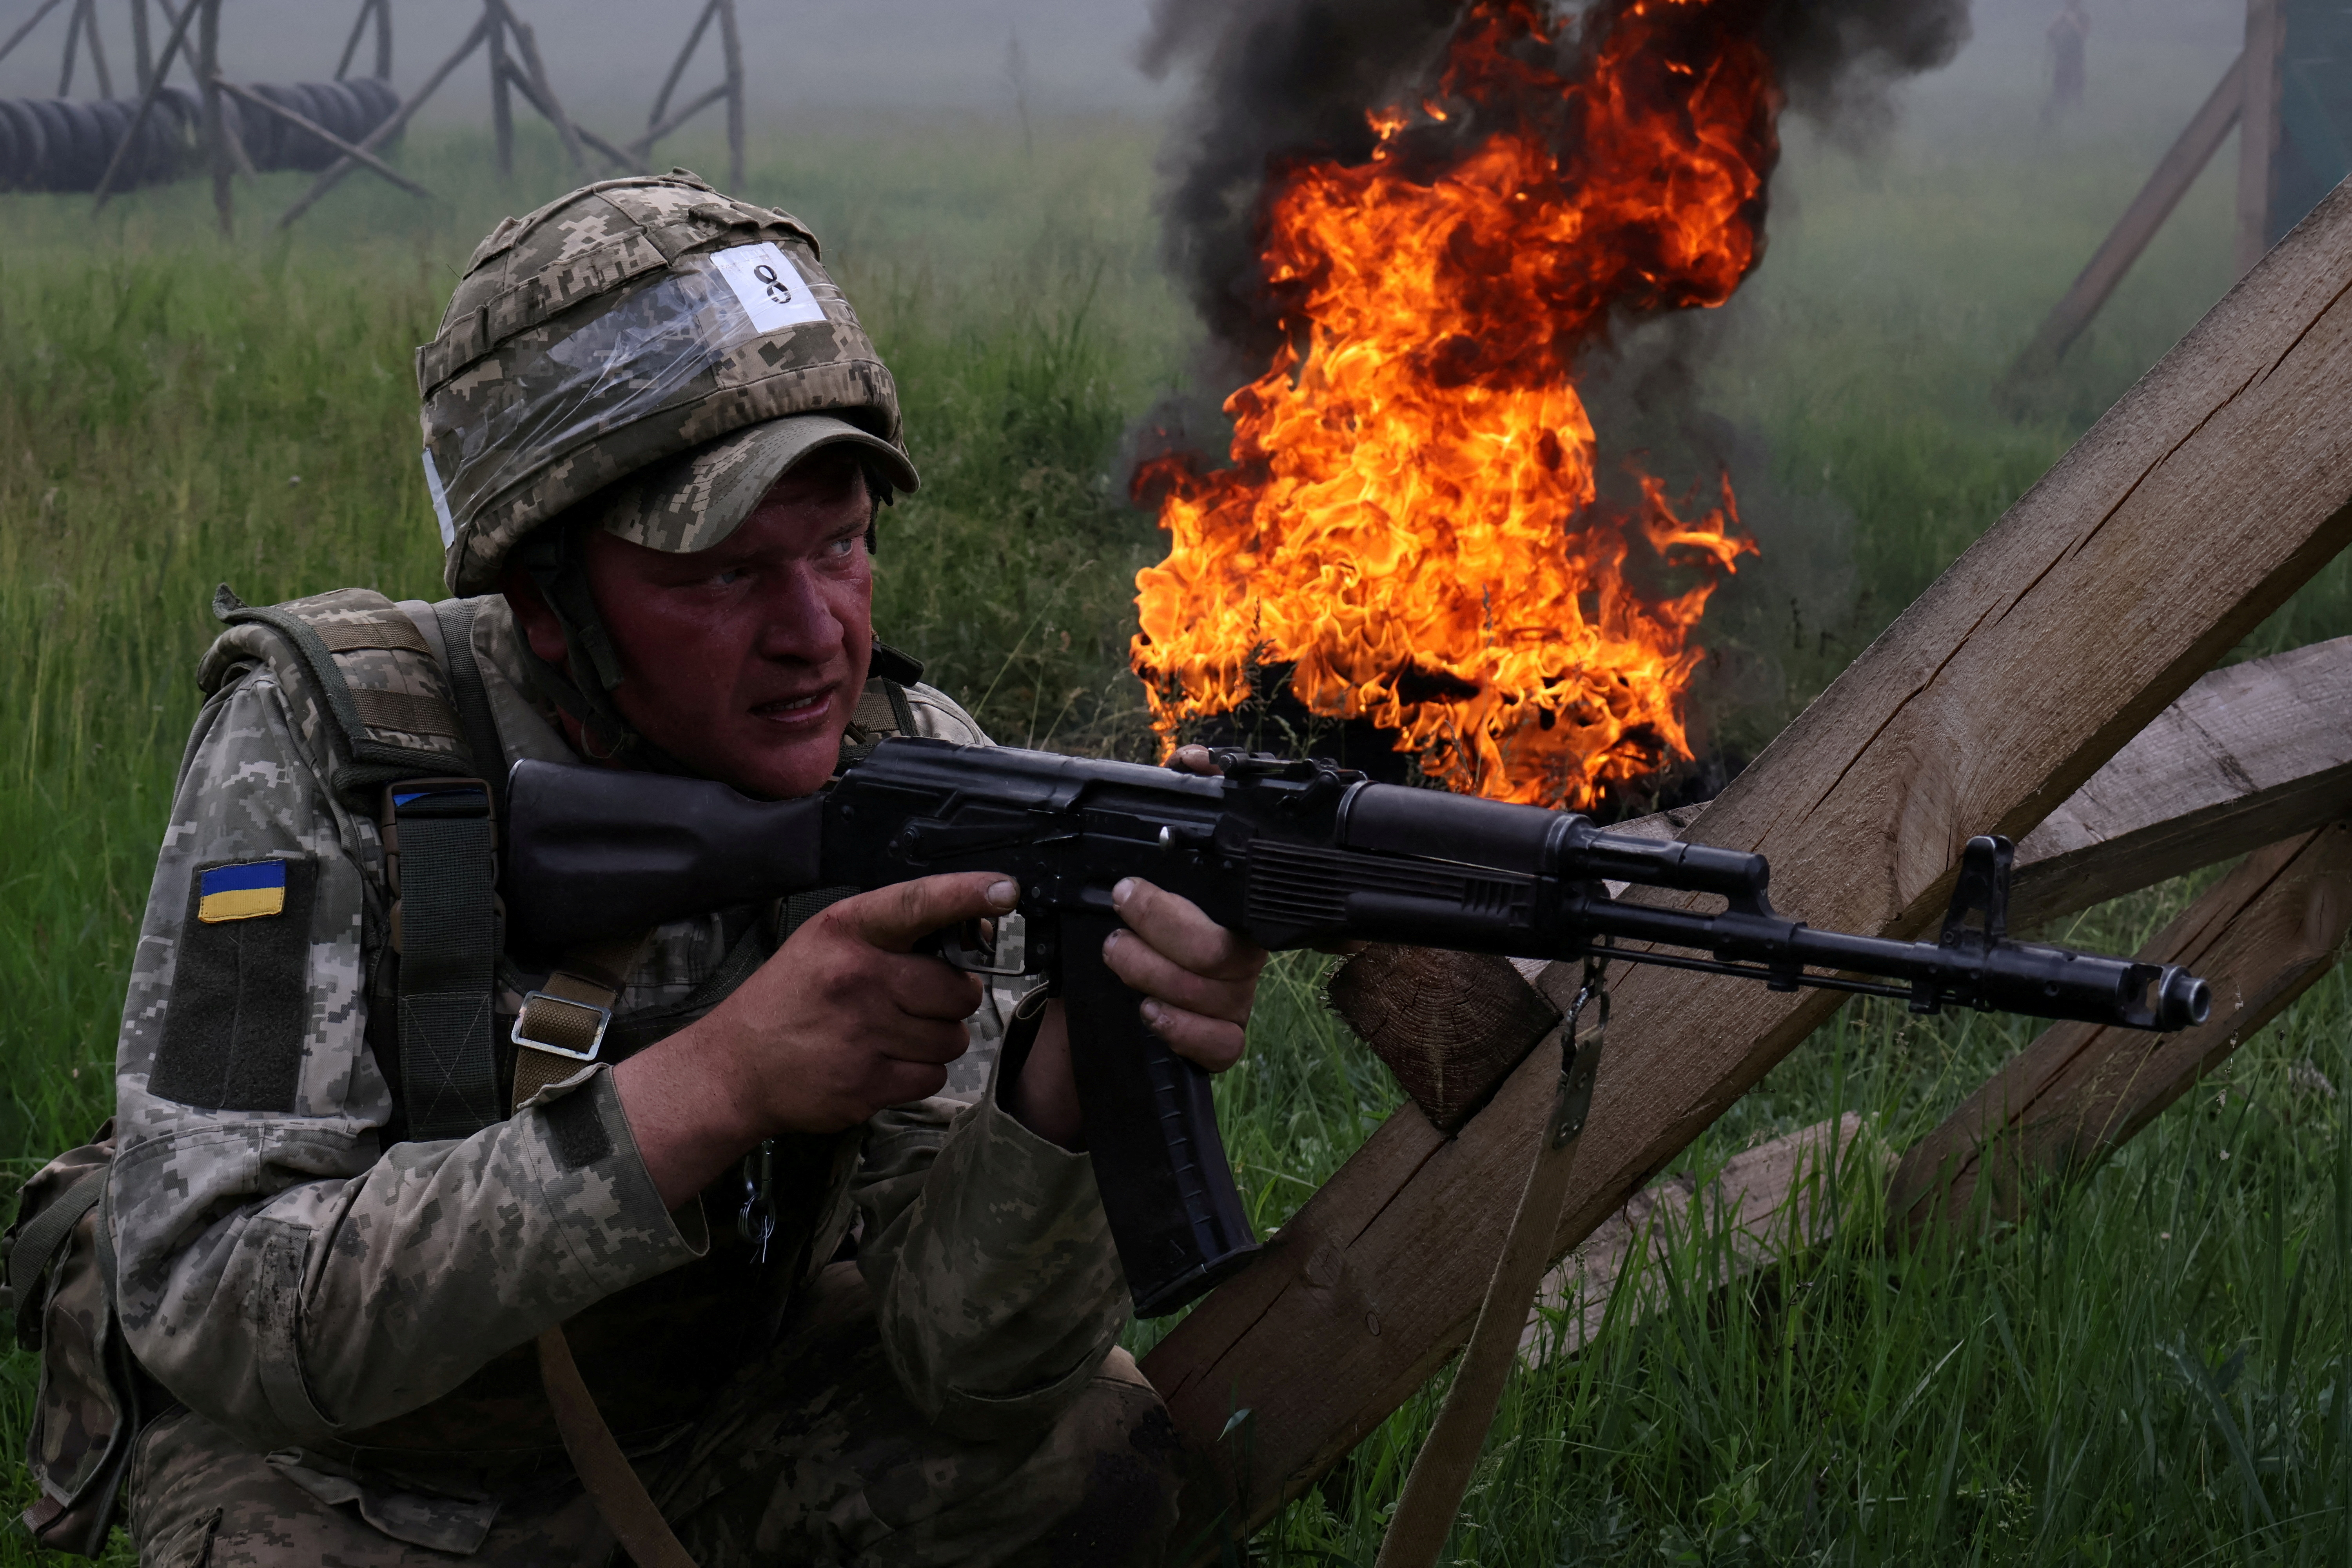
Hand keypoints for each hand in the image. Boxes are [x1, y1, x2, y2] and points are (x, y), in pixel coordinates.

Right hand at [614, 872, 1010, 1207]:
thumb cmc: (790, 999)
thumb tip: (975, 928)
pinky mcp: (867, 1082)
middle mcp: (858, 978)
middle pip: (956, 989)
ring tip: (892, 1033)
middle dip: (950, 999)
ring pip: (952, 1038)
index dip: (965, 894)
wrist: (734, 1068)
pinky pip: (933, 1077)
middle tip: (918, 1002)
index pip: (917, 903)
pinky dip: (918, 1074)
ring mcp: (863, 1033)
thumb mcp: (828, 944)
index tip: (1003, 890)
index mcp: (847, 932)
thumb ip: (894, 934)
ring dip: (935, 1040)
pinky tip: (883, 1062)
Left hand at [1125, 745, 1267, 1069]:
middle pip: (1228, 951)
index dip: (1195, 895)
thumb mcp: (1133, 867)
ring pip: (1220, 996)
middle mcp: (1239, 954)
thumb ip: (1165, 810)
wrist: (1096, 996)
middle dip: (1165, 930)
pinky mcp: (1218, 1043)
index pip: (1243, 897)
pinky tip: (1149, 1013)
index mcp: (1228, 907)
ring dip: (1157, 976)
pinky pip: (1222, 1045)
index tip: (1129, 888)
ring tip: (1113, 955)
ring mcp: (1233, 1000)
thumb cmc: (1128, 923)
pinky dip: (1185, 1030)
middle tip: (1118, 912)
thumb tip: (1194, 759)